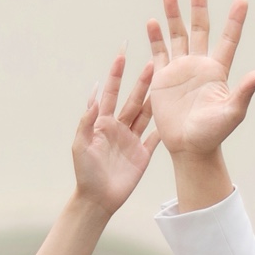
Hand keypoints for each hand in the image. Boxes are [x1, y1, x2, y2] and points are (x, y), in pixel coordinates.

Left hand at [71, 52, 158, 219]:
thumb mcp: (80, 145)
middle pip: (133, 100)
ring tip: (166, 82)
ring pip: (146, 115)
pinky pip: (155, 137)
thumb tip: (93, 95)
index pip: (110, 93)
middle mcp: (118, 128)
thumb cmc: (85, 173)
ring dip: (155, 99)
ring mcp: (132, 140)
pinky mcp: (143, 154)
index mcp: (102, 123)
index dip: (116, 75)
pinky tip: (174, 113)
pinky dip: (164, 126)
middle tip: (152, 62)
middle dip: (142, 82)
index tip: (122, 55)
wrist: (97, 199)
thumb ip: (87, 121)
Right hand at [146, 0, 254, 203]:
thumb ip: (245, 91)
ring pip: (177, 36)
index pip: (229, 40)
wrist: (189, 147)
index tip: (242, 0)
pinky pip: (159, 53)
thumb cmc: (214, 133)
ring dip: (173, 16)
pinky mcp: (162, 79)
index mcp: (218, 70)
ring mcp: (180, 70)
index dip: (235, 21)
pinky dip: (155, 37)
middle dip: (199, 7)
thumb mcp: (233, 112)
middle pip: (200, 29)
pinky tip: (153, 22)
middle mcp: (200, 65)